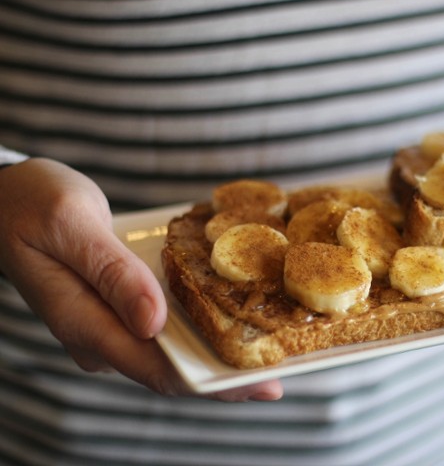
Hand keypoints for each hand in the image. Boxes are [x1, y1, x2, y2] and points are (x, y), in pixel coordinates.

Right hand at [0, 158, 282, 400]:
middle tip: (279, 375)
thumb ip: (111, 273)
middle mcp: (100, 334)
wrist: (5, 196)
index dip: (210, 383)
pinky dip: (199, 325)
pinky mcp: (120, 306)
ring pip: (170, 350)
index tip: (258, 384)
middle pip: (169, 368)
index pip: (154, 370)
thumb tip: (153, 322)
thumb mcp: (71, 225)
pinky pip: (164, 325)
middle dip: (223, 376)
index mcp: (83, 322)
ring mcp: (110, 323)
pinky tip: (234, 319)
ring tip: (270, 353)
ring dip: (215, 354)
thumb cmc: (32, 202)